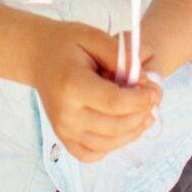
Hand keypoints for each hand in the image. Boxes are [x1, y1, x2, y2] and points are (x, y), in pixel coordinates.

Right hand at [27, 21, 161, 163]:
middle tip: (153, 101)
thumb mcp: (94, 37)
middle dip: (141, 115)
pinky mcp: (63, 138)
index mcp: (72, 85)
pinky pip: (93, 154)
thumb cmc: (66, 44)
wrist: (37, 57)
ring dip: (133, 132)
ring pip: (108, 144)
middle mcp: (66, 113)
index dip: (140, 100)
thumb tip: (143, 81)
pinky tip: (122, 128)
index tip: (153, 91)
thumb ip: (120, 56)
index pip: (115, 103)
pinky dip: (112, 145)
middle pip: (115, 126)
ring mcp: (63, 130)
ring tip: (145, 115)